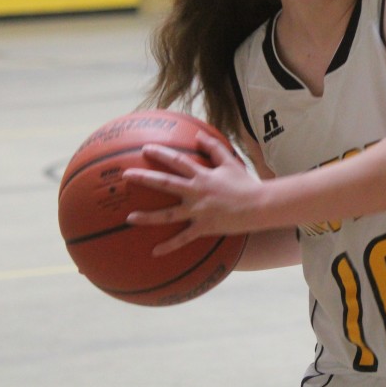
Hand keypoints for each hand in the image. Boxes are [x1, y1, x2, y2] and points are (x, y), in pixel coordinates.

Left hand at [123, 132, 261, 255]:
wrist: (259, 206)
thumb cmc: (245, 183)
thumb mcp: (230, 162)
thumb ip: (213, 148)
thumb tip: (198, 135)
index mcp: (202, 176)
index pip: (177, 161)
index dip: (161, 154)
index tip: (144, 149)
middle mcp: (196, 192)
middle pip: (166, 184)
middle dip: (144, 178)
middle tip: (126, 175)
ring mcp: (198, 212)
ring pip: (168, 215)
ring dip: (147, 217)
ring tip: (129, 217)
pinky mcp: (203, 228)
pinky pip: (183, 239)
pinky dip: (169, 246)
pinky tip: (154, 252)